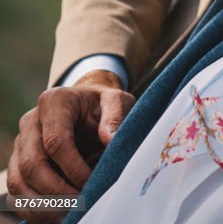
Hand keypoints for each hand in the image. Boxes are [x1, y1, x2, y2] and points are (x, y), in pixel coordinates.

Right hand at [6, 70, 134, 221]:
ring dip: (41, 205)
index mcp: (54, 102)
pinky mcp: (18, 162)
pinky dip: (31, 208)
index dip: (73, 167)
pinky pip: (15, 191)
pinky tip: (54, 216)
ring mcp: (21, 144)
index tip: (91, 182)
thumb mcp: (117, 100)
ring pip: (18, 181)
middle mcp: (30, 122)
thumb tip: (110, 138)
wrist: (88, 105)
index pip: (55, 141)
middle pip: (33, 164)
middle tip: (81, 204)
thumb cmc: (103, 104)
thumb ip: (116, 115)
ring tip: (67, 216)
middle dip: (56, 191)